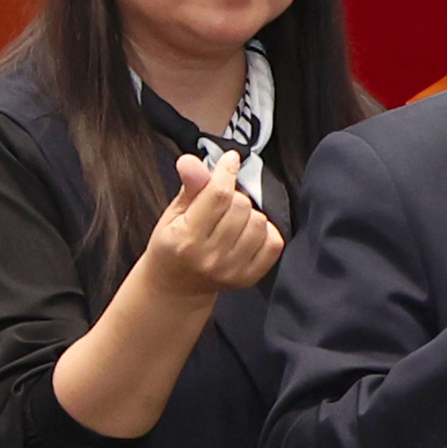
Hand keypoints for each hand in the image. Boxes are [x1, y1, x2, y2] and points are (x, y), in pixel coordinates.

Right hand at [146, 152, 282, 295]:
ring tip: (233, 219)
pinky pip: (274, 243)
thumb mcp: (173, 214)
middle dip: (233, 195)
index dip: (227, 172)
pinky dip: (265, 231)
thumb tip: (191, 161)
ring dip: (249, 213)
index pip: (217, 196)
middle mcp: (210, 257)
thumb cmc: (172, 245)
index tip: (231, 160)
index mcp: (185, 239)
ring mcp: (233, 270)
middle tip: (221, 202)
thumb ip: (189, 188)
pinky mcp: (249, 278)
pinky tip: (248, 231)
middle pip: (240, 206)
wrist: (176, 287)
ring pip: (258, 222)